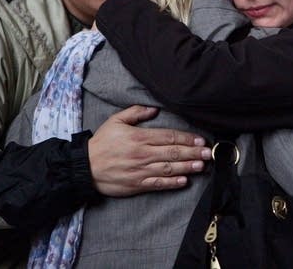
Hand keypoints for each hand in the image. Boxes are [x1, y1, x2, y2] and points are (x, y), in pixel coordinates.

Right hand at [88, 105, 211, 195]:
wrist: (84, 167)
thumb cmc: (101, 143)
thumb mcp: (115, 120)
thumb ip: (136, 112)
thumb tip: (154, 109)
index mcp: (139, 138)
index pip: (168, 137)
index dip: (186, 139)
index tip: (199, 140)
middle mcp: (142, 154)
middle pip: (173, 153)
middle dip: (193, 153)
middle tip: (208, 153)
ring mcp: (140, 170)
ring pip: (169, 169)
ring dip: (187, 167)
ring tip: (201, 166)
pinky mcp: (137, 184)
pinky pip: (158, 184)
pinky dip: (172, 183)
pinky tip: (184, 181)